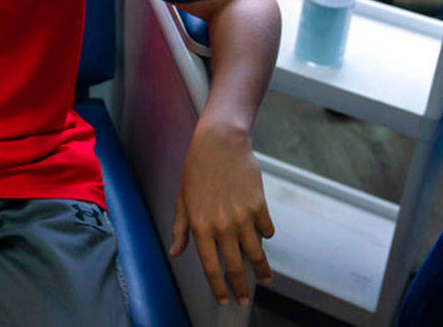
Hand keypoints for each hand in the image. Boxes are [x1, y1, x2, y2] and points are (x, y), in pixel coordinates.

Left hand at [169, 120, 273, 306]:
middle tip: (244, 299)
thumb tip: (176, 251)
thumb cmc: (197, 169)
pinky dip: (266, 235)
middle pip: (235, 266)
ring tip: (265, 279)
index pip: (210, 266)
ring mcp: (242, 217)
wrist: (220, 143)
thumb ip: (180, 228)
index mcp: (200, 226)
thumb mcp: (182, 199)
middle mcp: (222, 226)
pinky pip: (267, 230)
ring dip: (261, 270)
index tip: (225, 299)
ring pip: (255, 252)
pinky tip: (264, 237)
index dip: (219, 287)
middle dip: (241, 287)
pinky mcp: (259, 205)